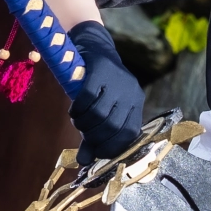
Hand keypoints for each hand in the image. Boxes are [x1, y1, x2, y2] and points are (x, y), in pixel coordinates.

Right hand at [68, 20, 144, 164]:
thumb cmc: (98, 85)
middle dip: (94, 136)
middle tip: (83, 132)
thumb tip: (84, 163)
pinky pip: (87, 97)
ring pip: (99, 114)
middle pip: (112, 126)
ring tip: (77, 120)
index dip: (112, 148)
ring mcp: (118, 81)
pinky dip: (78, 109)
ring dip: (84, 123)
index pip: (130, 135)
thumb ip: (94, 136)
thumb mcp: (101, 110)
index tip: (96, 152)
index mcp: (136, 104)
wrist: (93, 47)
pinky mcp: (101, 69)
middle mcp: (131, 92)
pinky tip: (74, 110)